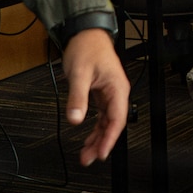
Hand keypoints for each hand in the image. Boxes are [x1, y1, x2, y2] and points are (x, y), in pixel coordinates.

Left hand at [61, 28, 128, 164]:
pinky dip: (94, 128)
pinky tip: (87, 137)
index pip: (117, 119)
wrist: (86, 34)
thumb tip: (75, 119)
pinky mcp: (101, 94)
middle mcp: (116, 93)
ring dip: (97, 138)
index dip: (110, 139)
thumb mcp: (79, 73)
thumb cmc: (87, 48)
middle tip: (89, 158)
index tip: (101, 153)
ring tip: (86, 154)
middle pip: (112, 124)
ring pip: (106, 122)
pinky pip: (100, 116)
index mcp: (117, 88)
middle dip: (101, 143)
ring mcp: (109, 94)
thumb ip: (77, 98)